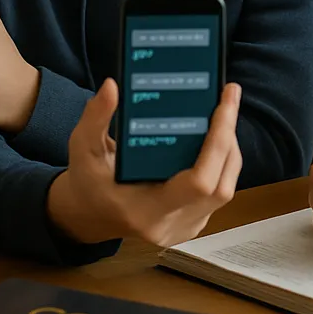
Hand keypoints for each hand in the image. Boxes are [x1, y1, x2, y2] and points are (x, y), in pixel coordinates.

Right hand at [48, 78, 242, 246]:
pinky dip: (222, 161)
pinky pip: (219, 190)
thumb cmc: (87, 182)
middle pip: (222, 185)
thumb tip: (112, 87)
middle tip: (228, 98)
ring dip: (229, 148)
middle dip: (229, 138)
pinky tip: (215, 134)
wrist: (88, 216)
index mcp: (147, 212)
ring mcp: (186, 227)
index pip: (200, 183)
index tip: (224, 104)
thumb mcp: (83, 149)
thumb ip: (95, 118)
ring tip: (224, 110)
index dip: (218, 142)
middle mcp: (172, 224)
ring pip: (226, 187)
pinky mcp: (194, 221)